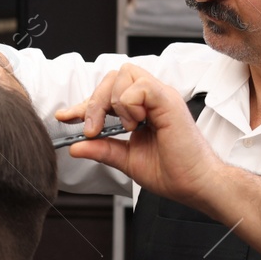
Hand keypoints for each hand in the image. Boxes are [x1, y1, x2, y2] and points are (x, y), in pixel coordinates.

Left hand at [56, 64, 220, 209]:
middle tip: (94, 130)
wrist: (195, 185)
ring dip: (114, 102)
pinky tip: (136, 123)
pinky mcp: (168, 100)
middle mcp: (151, 98)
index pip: (107, 93)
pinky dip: (129, 103)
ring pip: (124, 74)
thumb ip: (102, 150)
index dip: (83, 103)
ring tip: (127, 127)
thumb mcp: (127, 160)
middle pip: (112, 76)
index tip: (65, 116)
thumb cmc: (172, 172)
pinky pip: (139, 85)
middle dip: (94, 102)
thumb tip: (74, 146)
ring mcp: (160, 96)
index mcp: (142, 109)